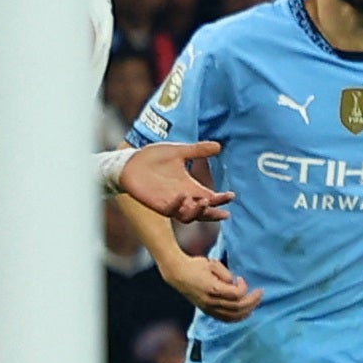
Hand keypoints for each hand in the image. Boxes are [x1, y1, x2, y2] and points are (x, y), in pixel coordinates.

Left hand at [116, 140, 232, 224]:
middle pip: (203, 212)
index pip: (210, 198)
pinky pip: (171, 211)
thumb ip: (198, 150)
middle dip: (214, 213)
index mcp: (191, 187)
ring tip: (204, 202)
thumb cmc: (153, 157)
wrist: (130, 162)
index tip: (232, 196)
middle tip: (224, 212)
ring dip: (198, 212)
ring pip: (189, 216)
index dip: (221, 200)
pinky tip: (182, 196)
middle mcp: (184, 197)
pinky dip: (178, 205)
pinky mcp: (158, 204)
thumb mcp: (179, 151)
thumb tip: (218, 146)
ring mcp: (171, 203)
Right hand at [159, 250, 258, 323]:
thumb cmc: (196, 266)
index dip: (243, 287)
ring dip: (247, 310)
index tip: (240, 278)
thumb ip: (225, 274)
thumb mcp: (212, 264)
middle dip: (252, 301)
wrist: (178, 274)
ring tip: (255, 303)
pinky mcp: (207, 311)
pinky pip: (225, 319)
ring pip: (233, 316)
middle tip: (260, 293)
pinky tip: (244, 312)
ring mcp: (208, 308)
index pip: (237, 294)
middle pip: (238, 307)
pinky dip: (237, 317)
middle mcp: (211, 302)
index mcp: (213, 289)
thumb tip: (234, 283)